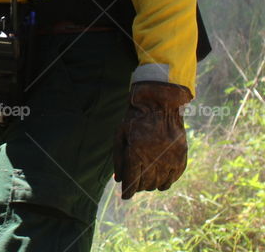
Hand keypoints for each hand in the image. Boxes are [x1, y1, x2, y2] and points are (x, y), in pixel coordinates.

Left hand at [113, 81, 191, 198]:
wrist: (160, 103)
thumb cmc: (135, 119)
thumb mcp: (120, 135)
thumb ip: (118, 158)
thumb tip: (119, 180)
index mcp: (136, 152)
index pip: (132, 181)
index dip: (128, 191)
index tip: (125, 196)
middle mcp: (154, 158)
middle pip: (145, 184)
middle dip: (138, 187)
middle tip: (134, 184)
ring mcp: (170, 158)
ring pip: (160, 184)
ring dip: (151, 185)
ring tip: (146, 181)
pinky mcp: (181, 157)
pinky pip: (174, 178)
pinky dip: (166, 181)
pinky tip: (160, 179)